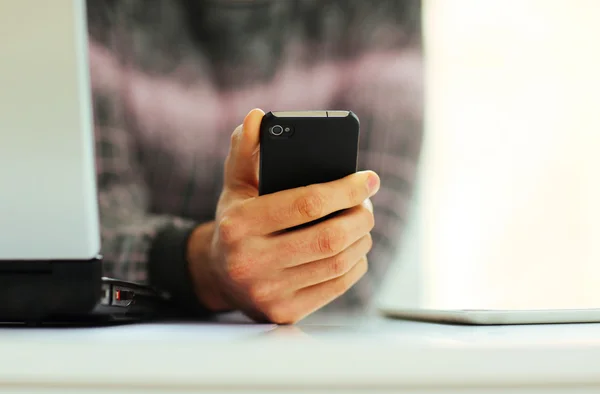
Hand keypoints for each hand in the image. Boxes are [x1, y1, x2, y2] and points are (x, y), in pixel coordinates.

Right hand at [187, 109, 379, 323]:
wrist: (219, 275)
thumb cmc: (235, 221)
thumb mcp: (235, 185)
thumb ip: (246, 149)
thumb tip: (258, 117)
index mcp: (238, 224)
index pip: (305, 204)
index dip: (345, 189)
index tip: (368, 179)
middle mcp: (250, 262)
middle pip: (329, 238)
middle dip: (360, 216)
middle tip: (367, 203)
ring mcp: (268, 292)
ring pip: (338, 263)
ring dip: (362, 239)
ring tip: (362, 222)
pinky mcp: (285, 312)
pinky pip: (337, 286)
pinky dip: (356, 264)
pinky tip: (354, 249)